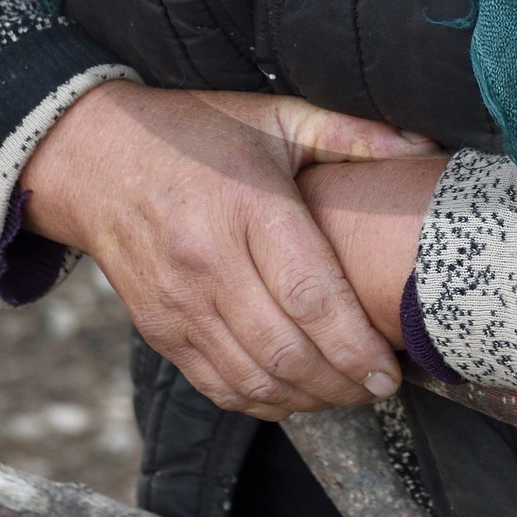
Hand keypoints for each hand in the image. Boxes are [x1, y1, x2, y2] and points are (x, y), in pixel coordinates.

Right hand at [20, 82, 433, 416]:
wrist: (93, 157)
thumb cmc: (194, 133)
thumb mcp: (272, 115)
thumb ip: (349, 134)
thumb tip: (422, 146)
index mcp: (247, 206)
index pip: (309, 294)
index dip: (355, 344)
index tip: (391, 370)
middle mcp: (208, 260)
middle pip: (285, 350)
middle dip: (342, 383)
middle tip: (380, 386)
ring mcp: (178, 302)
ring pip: (252, 378)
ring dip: (308, 399)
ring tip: (347, 393)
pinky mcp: (159, 328)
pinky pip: (217, 385)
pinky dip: (262, 402)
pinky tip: (296, 394)